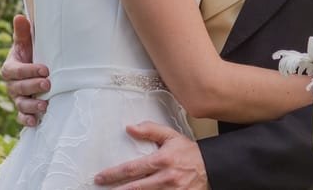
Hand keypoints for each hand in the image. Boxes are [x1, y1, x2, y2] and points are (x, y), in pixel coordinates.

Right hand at [0, 14, 50, 126]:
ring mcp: (17, 98)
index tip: (45, 69)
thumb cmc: (31, 53)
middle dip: (32, 86)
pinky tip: (36, 121)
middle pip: (18, 88)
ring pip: (20, 104)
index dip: (29, 71)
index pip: (16, 71)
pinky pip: (22, 117)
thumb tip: (20, 16)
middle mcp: (12, 85)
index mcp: (10, 68)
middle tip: (48, 83)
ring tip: (45, 105)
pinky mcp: (24, 109)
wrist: (36, 68)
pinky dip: (28, 120)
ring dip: (32, 105)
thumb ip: (23, 32)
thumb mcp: (26, 43)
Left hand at [93, 122, 207, 188]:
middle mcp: (166, 178)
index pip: (132, 168)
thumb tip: (130, 128)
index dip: (113, 174)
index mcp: (162, 160)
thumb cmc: (189, 153)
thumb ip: (150, 130)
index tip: (100, 177)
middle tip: (101, 189)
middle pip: (135, 188)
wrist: (212, 167)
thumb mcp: (171, 136)